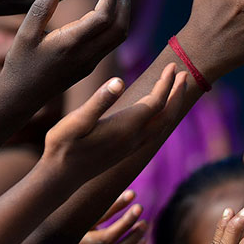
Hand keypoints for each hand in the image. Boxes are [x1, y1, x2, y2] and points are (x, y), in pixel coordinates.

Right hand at [0, 0, 129, 99]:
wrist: (22, 96)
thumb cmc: (20, 63)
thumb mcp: (24, 34)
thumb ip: (41, 8)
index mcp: (70, 44)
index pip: (103, 18)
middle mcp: (85, 55)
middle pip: (119, 27)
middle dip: (124, 3)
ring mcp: (89, 63)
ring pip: (119, 37)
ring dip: (123, 14)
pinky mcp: (88, 66)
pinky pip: (110, 44)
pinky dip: (115, 24)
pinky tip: (106, 12)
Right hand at [42, 63, 187, 181]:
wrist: (60, 177)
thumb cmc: (63, 146)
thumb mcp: (76, 121)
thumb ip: (99, 101)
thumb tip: (119, 81)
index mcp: (125, 127)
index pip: (155, 102)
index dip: (165, 83)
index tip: (171, 65)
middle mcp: (133, 139)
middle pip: (166, 115)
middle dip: (176, 93)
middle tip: (183, 74)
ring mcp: (130, 147)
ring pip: (162, 125)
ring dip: (172, 106)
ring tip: (175, 90)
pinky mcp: (125, 151)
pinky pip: (154, 132)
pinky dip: (162, 117)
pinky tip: (156, 112)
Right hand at [55, 191, 146, 243]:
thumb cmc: (75, 235)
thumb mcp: (83, 221)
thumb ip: (103, 209)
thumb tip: (130, 194)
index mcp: (75, 229)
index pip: (96, 217)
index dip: (114, 205)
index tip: (131, 194)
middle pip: (108, 237)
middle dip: (126, 222)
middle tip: (139, 208)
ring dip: (133, 238)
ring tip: (143, 224)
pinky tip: (141, 242)